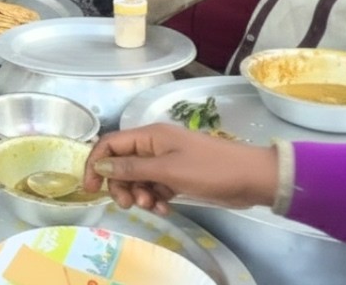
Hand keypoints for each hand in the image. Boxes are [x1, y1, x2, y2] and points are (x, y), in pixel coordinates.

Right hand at [84, 124, 278, 214]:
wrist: (253, 178)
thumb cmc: (210, 169)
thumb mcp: (167, 170)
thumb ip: (131, 168)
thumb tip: (99, 166)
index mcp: (149, 136)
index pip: (109, 145)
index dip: (96, 164)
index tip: (91, 189)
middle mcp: (153, 146)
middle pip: (121, 164)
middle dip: (120, 185)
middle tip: (129, 204)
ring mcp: (166, 161)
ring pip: (137, 177)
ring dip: (139, 194)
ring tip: (154, 206)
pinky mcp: (178, 176)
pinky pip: (155, 186)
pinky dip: (156, 198)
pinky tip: (166, 208)